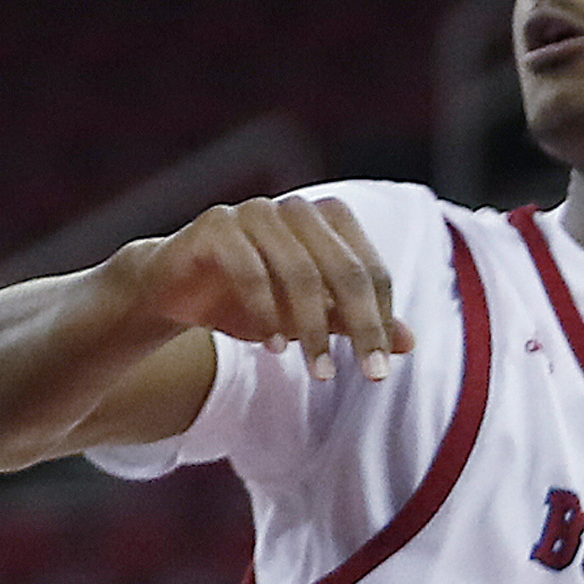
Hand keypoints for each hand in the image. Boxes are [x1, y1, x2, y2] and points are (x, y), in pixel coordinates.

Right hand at [114, 197, 406, 369]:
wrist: (172, 289)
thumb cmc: (247, 299)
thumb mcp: (307, 315)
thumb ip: (353, 320)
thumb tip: (410, 343)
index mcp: (326, 218)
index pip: (370, 269)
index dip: (382, 319)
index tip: (382, 367)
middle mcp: (294, 208)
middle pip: (343, 269)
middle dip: (361, 326)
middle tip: (370, 375)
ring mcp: (253, 212)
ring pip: (299, 270)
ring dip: (313, 327)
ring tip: (318, 370)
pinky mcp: (214, 225)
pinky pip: (249, 269)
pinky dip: (266, 313)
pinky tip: (274, 346)